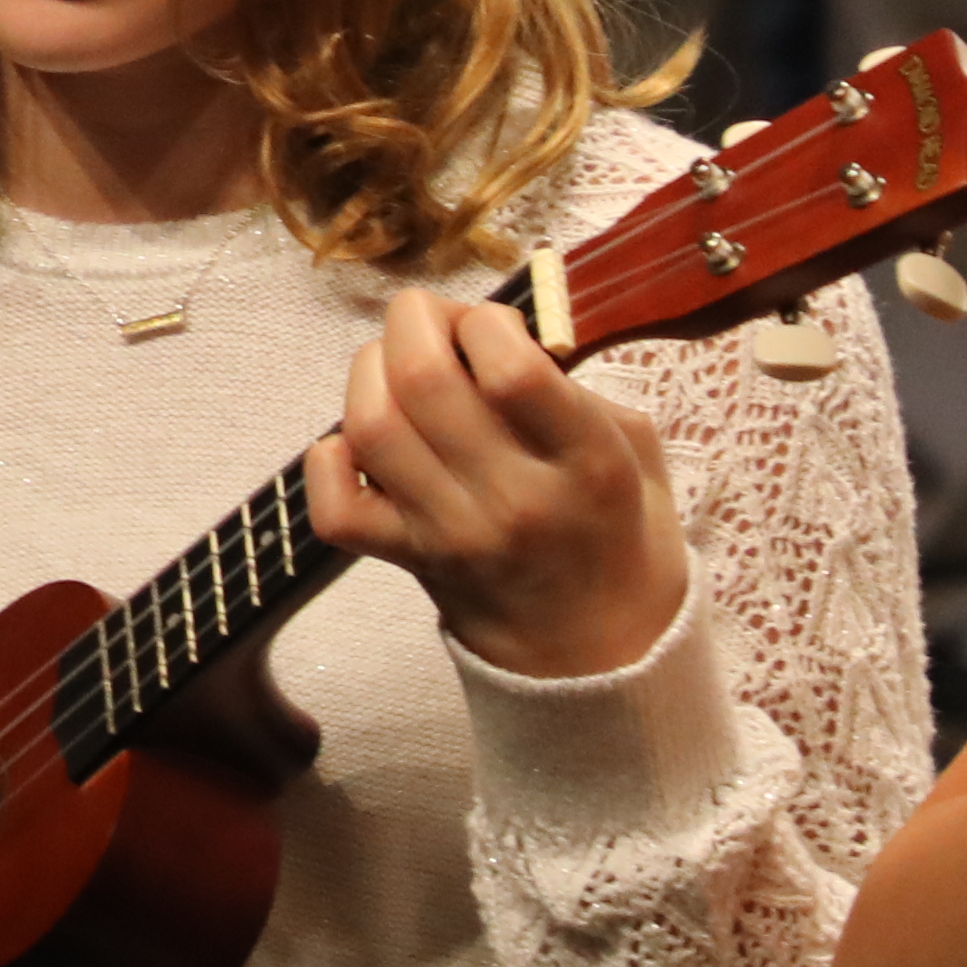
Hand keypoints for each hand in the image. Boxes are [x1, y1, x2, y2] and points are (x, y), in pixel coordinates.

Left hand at [304, 287, 680, 681]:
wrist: (596, 645)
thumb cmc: (617, 526)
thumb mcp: (636, 447)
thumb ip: (577, 384)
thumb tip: (499, 330)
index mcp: (586, 464)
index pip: (510, 372)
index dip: (484, 321)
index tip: (492, 326)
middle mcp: (514, 501)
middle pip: (423, 381)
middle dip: (415, 321)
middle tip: (431, 324)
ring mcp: (451, 534)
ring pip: (372, 427)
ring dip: (371, 373)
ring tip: (398, 371)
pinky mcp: (406, 560)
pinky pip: (336, 507)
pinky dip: (330, 460)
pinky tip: (362, 444)